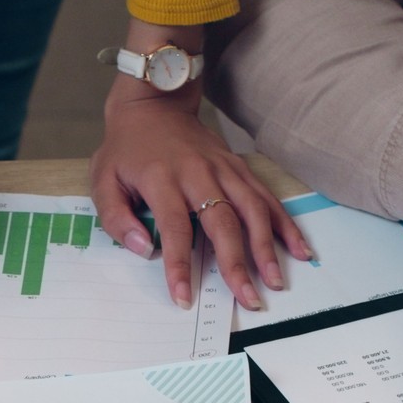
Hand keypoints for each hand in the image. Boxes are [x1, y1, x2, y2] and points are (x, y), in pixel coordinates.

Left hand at [92, 77, 309, 310]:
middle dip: (236, 264)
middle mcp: (198, 174)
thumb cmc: (126, 148)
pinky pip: (266, 197)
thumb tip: (143, 249)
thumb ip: (116, 217)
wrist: (154, 103)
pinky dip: (285, 223)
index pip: (175, 229)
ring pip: (252, 210)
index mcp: (162, 179)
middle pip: (223, 223)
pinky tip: (299, 249)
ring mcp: (224, 169)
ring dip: (267, 247)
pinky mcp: (239, 167)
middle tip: (247, 299)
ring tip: (275, 280)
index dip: (180, 266)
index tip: (184, 297)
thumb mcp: (102, 178)